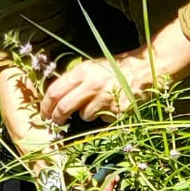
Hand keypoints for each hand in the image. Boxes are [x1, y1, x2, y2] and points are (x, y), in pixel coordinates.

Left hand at [39, 17, 189, 125]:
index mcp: (82, 72)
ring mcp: (103, 99)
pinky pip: (102, 119)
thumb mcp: (93, 67)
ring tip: (98, 103)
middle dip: (56, 119)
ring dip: (87, 114)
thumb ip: (76, 80)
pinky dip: (105, 116)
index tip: (43, 113)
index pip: (54, 92)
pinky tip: (112, 105)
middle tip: (56, 123)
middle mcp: (90, 85)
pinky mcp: (116, 111)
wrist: (145, 69)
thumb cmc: (116, 68)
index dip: (45, 106)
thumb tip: (56, 96)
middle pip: (63, 108)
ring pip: (84, 115)